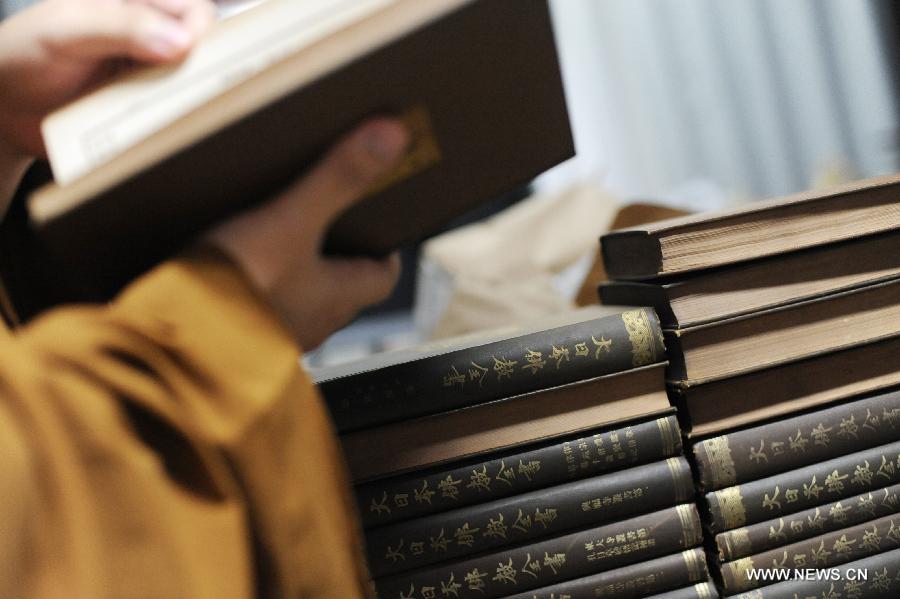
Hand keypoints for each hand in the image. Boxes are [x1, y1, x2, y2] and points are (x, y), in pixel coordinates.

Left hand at [0, 0, 215, 157]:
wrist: (3, 109)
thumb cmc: (24, 54)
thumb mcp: (66, 31)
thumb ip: (119, 28)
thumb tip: (181, 42)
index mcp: (134, 5)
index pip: (194, 11)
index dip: (202, 33)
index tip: (191, 58)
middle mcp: (149, 40)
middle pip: (202, 51)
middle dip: (203, 71)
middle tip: (189, 91)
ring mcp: (149, 77)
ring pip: (192, 88)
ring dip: (187, 103)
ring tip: (171, 113)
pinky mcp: (145, 111)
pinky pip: (172, 118)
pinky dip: (171, 126)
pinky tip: (158, 129)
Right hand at [206, 119, 408, 349]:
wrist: (172, 347)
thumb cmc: (236, 289)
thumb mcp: (289, 221)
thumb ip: (337, 179)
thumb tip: (390, 139)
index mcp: (338, 297)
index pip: (382, 277)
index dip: (385, 253)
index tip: (381, 231)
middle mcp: (314, 324)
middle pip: (342, 290)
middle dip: (337, 259)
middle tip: (326, 224)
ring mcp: (276, 338)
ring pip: (301, 303)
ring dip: (295, 277)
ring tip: (274, 242)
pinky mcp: (237, 342)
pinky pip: (258, 313)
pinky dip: (255, 292)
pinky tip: (229, 271)